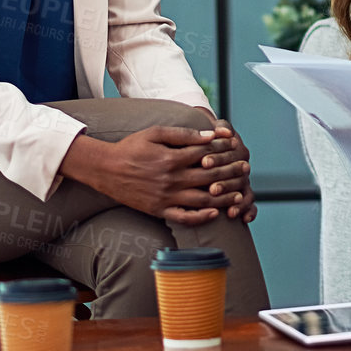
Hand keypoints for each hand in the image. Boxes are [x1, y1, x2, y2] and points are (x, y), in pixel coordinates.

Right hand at [61, 125, 249, 226]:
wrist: (105, 169)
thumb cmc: (131, 147)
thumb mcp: (155, 133)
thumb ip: (183, 134)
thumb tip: (210, 135)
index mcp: (172, 158)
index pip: (206, 154)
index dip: (224, 149)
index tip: (237, 147)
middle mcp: (171, 179)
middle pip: (210, 177)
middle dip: (231, 172)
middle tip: (245, 169)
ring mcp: (166, 197)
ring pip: (202, 200)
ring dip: (223, 197)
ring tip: (239, 194)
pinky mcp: (159, 210)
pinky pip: (183, 218)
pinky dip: (201, 217)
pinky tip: (215, 213)